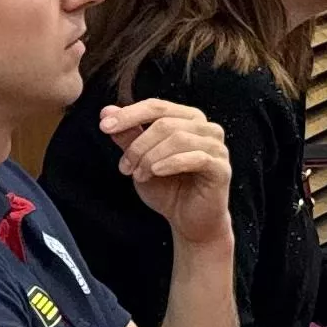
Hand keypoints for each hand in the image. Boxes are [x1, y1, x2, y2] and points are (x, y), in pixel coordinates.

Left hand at [99, 99, 232, 249]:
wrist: (188, 220)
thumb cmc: (168, 188)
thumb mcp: (140, 160)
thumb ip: (128, 136)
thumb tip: (107, 111)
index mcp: (188, 119)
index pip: (157, 106)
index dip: (129, 114)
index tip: (104, 126)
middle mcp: (206, 128)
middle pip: (165, 122)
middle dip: (138, 145)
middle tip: (124, 166)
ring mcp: (217, 147)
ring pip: (178, 138)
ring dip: (151, 157)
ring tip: (139, 175)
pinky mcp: (221, 168)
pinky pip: (195, 158)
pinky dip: (171, 163)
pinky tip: (156, 172)